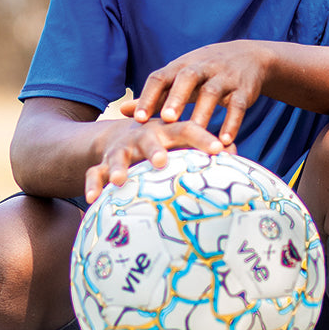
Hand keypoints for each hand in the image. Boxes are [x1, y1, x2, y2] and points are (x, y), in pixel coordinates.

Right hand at [85, 118, 232, 203]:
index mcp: (168, 130)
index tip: (220, 149)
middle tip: (161, 161)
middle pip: (148, 141)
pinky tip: (94, 200)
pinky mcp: (103, 164)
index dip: (204, 138)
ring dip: (119, 167)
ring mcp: (122, 151)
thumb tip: (236, 153)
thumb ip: (207, 148)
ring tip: (120, 180)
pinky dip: (93, 186)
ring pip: (118, 157)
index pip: (188, 130)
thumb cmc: (165, 142)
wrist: (122, 133)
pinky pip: (95, 174)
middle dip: (153, 150)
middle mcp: (144, 137)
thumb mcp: (183, 141)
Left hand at [123, 41, 270, 145]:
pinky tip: (225, 141)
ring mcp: (224, 77)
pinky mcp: (244, 89)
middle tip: (167, 119)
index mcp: (181, 66)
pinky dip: (232, 123)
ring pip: (213, 92)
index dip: (149, 96)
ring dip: (204, 113)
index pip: (161, 77)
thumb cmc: (204, 73)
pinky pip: (238, 105)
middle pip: (187, 78)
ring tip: (195, 133)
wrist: (249, 56)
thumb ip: (154, 95)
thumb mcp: (179, 78)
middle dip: (176, 98)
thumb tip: (123, 111)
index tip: (138, 118)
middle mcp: (202, 67)